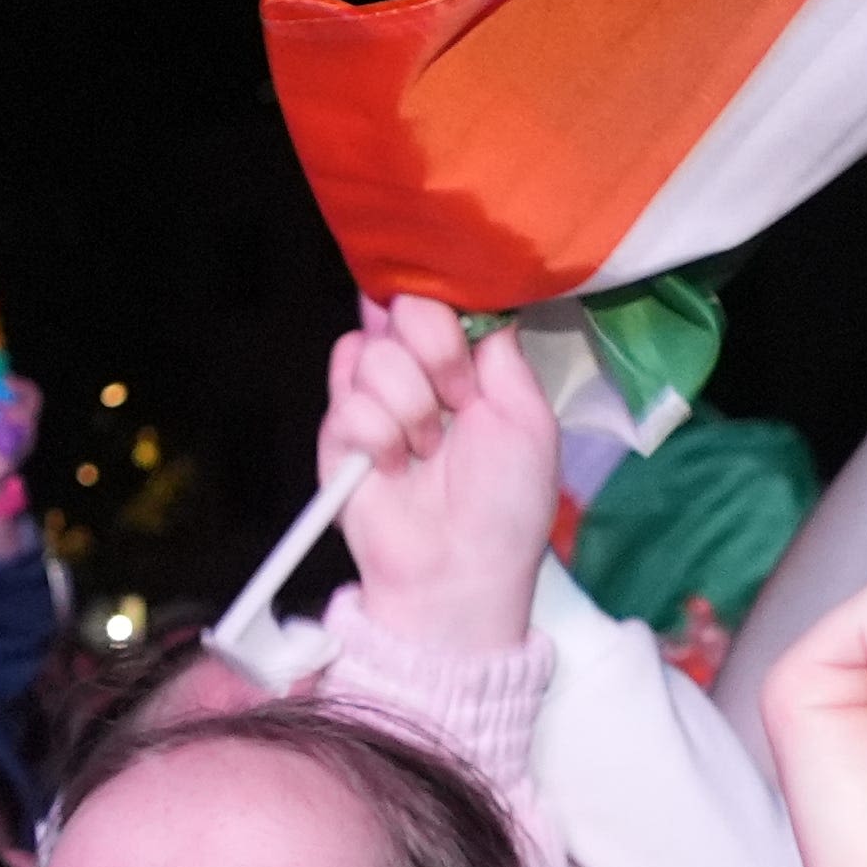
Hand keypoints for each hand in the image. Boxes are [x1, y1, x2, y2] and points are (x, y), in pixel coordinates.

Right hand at [318, 298, 556, 648]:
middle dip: (434, 351)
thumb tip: (474, 298)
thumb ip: (499, 351)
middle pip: (400, 307)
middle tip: (457, 402)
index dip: (450, 307)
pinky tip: (395, 469)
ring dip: (410, 406)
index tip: (472, 347)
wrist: (460, 570)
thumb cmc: (506, 503)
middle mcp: (414, 372)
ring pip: (369, 351)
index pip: (440, 296)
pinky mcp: (337, 435)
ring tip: (426, 452)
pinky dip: (379, 437)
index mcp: (463, 362)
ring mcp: (372, 401)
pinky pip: (346, 402)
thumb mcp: (529, 417)